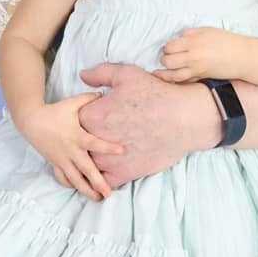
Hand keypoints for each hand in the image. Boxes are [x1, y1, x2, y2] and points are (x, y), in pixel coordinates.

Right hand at [13, 95, 122, 200]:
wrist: (31, 121)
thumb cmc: (54, 112)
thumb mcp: (72, 103)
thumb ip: (89, 99)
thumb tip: (105, 95)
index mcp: (76, 136)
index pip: (94, 144)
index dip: (108, 148)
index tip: (122, 151)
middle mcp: (70, 151)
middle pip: (85, 170)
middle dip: (97, 183)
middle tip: (109, 193)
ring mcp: (62, 160)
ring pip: (74, 179)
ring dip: (86, 190)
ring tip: (98, 198)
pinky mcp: (55, 164)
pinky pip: (63, 178)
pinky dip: (71, 185)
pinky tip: (81, 190)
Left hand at [79, 63, 220, 188]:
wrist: (183, 119)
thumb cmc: (155, 94)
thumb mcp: (126, 74)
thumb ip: (100, 74)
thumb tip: (83, 76)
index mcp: (91, 116)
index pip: (73, 120)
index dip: (82, 117)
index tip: (93, 116)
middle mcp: (95, 141)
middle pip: (78, 144)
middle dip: (83, 141)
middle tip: (95, 136)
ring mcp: (108, 160)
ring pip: (88, 165)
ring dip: (90, 161)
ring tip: (96, 157)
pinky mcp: (124, 174)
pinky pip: (103, 182)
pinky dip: (102, 180)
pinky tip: (104, 175)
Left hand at [156, 26, 246, 82]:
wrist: (241, 56)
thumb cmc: (226, 41)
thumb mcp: (207, 30)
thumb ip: (190, 33)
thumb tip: (178, 38)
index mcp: (192, 42)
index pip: (169, 47)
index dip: (167, 48)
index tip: (170, 48)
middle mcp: (192, 56)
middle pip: (168, 61)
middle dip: (165, 59)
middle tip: (167, 58)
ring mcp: (196, 69)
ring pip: (173, 75)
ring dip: (164, 73)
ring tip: (159, 73)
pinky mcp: (201, 77)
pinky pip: (184, 81)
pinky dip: (175, 81)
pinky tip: (170, 80)